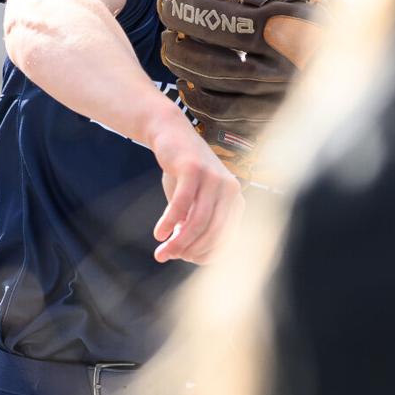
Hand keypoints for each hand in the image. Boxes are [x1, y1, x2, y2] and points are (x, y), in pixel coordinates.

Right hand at [147, 107, 243, 264]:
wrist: (171, 135)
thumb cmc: (184, 174)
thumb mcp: (193, 202)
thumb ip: (193, 226)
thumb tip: (183, 254)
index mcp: (235, 200)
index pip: (227, 238)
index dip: (207, 253)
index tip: (186, 259)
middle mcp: (230, 190)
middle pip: (214, 232)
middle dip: (191, 250)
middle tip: (168, 256)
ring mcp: (214, 178)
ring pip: (198, 221)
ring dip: (179, 241)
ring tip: (162, 252)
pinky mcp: (193, 170)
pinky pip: (182, 204)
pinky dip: (169, 222)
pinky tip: (159, 233)